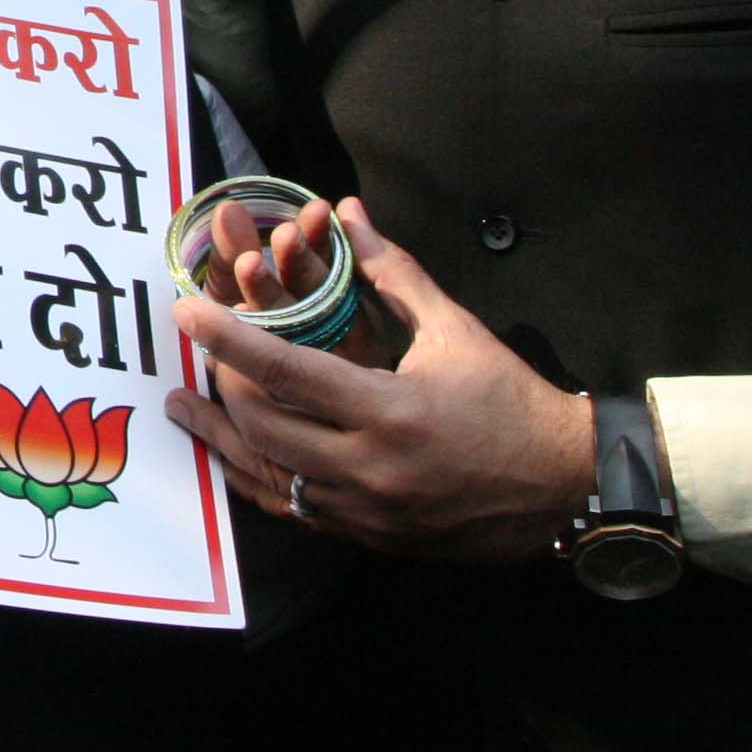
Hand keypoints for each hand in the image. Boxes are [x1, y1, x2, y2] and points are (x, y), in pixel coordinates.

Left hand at [163, 202, 593, 562]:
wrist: (567, 486)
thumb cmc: (511, 401)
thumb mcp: (454, 330)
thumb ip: (392, 272)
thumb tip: (348, 213)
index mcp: (391, 411)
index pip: (288, 371)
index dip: (229, 339)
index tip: (186, 313)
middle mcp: (372, 469)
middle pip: (264, 426)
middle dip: (225, 385)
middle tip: (204, 355)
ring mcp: (368, 512)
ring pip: (267, 476)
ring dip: (224, 436)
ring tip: (184, 405)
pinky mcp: (370, 538)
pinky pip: (293, 511)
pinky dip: (258, 480)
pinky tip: (232, 455)